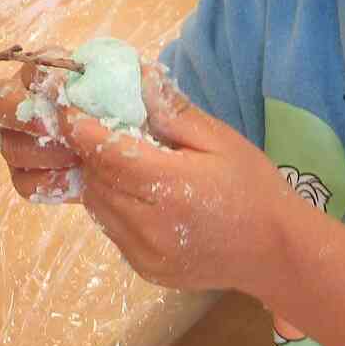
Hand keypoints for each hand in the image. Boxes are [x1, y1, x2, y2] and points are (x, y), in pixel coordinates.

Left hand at [0, 59, 301, 295]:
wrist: (275, 252)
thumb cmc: (253, 187)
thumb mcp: (220, 139)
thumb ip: (173, 112)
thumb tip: (135, 78)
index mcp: (171, 187)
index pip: (106, 153)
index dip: (80, 127)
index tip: (68, 106)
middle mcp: (149, 224)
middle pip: (96, 178)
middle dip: (89, 151)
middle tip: (93, 125)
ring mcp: (143, 252)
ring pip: (97, 205)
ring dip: (98, 178)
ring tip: (117, 157)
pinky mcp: (143, 268)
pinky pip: (110, 227)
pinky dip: (112, 204)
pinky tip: (134, 191)